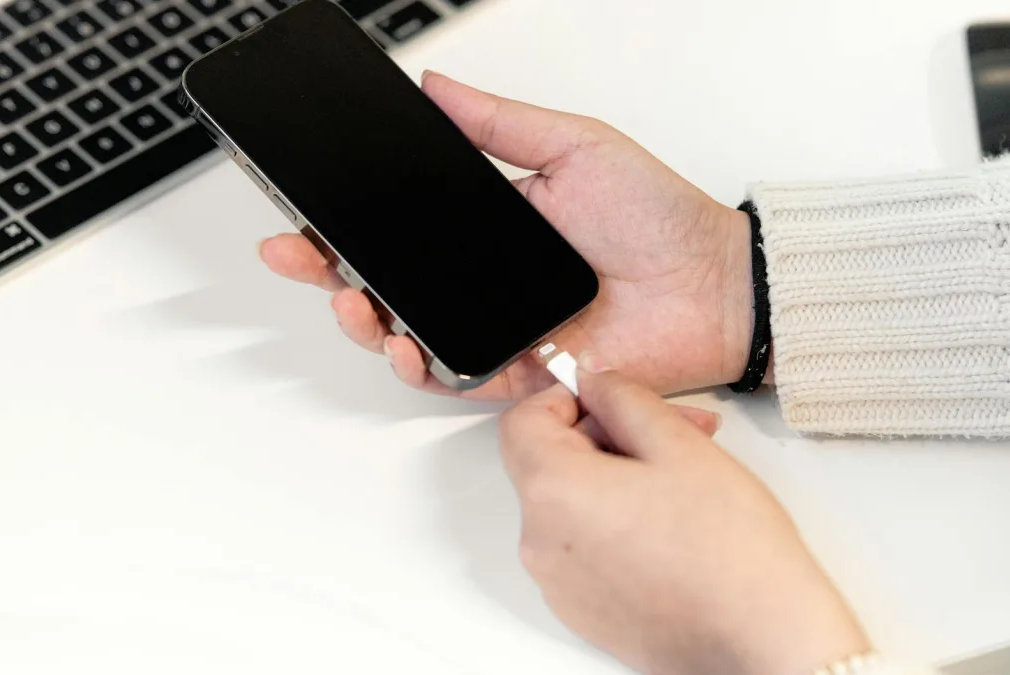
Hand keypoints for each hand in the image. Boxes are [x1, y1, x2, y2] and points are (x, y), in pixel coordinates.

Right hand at [260, 73, 754, 399]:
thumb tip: (435, 88)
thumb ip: (499, 123)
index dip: (348, 222)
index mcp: (489, 227)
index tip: (304, 209)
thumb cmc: (659, 215)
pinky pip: (455, 376)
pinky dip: (420, 367)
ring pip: (408, 334)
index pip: (401, 227)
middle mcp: (484, 282)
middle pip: (389, 282)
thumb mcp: (574, 146)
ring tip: (346, 296)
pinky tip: (399, 343)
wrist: (713, 283)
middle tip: (296, 252)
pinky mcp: (520, 373)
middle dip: (330, 271)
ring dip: (365, 320)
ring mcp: (498, 329)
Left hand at [498, 355, 868, 674]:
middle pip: (548, 463)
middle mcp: (541, 543)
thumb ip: (623, 398)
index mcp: (554, 492)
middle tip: (672, 431)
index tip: (604, 395)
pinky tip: (670, 524)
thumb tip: (595, 383)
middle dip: (605, 435)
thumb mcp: (678, 444)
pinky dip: (613, 523)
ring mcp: (558, 584)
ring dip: (614, 478)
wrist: (761, 642)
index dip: (563, 397)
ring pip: (570, 505)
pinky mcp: (581, 611)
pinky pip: (582, 547)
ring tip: (681, 480)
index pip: (523, 422)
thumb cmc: (730, 553)